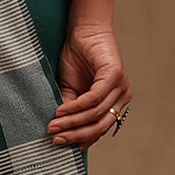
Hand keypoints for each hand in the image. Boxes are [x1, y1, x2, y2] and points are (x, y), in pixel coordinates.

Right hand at [48, 19, 130, 148]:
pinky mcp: (115, 75)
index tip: (62, 144)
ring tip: (53, 125)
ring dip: (72, 122)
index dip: (81, 138)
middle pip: (100, 126)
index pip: (100, 129)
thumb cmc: (77, 58)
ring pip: (95, 114)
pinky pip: (94, 98)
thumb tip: (61, 131)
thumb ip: (71, 108)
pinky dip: (76, 106)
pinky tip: (61, 110)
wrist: (83, 31)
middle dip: (76, 134)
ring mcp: (121, 87)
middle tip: (55, 139)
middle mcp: (121, 97)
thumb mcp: (70, 89)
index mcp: (114, 103)